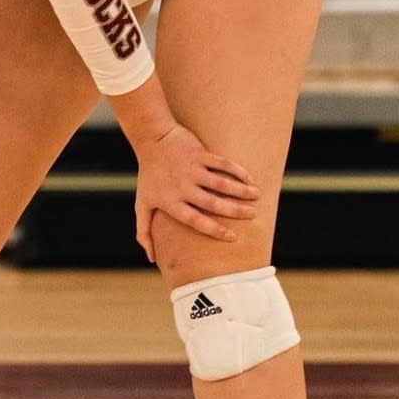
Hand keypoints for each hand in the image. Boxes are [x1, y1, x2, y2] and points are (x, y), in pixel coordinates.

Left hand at [134, 124, 259, 262]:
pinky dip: (238, 171)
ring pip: (222, 183)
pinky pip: (223, 163)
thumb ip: (144, 232)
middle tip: (252, 214)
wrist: (151, 139)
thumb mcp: (142, 204)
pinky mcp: (200, 154)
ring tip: (257, 196)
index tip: (233, 237)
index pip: (196, 221)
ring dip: (242, 190)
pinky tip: (249, 178)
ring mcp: (192, 170)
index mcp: (172, 202)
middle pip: (213, 204)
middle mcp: (183, 187)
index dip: (215, 230)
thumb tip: (152, 258)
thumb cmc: (148, 175)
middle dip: (236, 211)